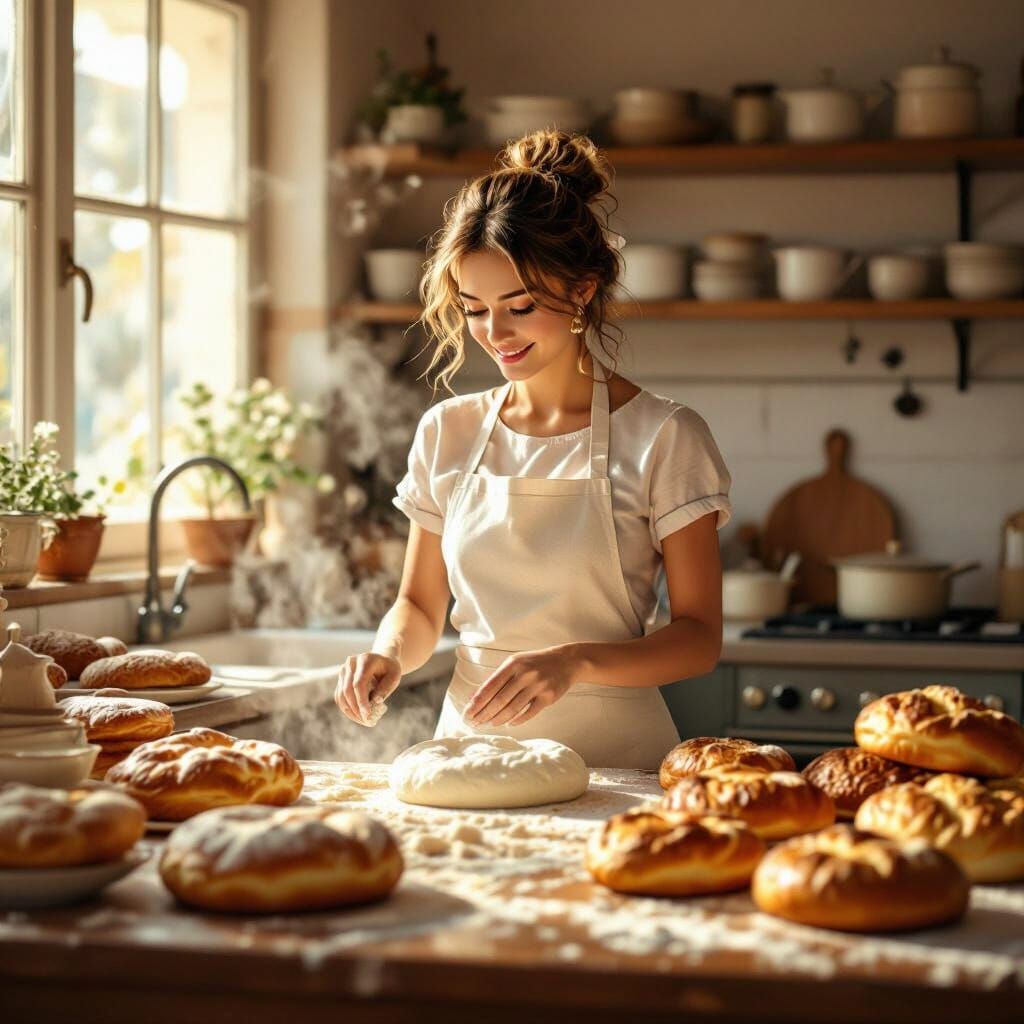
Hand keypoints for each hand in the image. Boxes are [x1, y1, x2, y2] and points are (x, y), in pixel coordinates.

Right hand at [335, 652, 400, 726]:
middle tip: (366, 721)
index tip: (368, 714)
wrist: (382, 660)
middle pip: (347, 690)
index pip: (359, 683)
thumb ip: (385, 688)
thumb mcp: (394, 676)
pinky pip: (339, 697)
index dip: (362, 700)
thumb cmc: (389, 669)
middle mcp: (351, 663)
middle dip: (356, 708)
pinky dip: (347, 708)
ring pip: (341, 695)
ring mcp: (343, 670)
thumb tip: (375, 702)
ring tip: (363, 721)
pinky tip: (357, 716)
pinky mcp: (341, 679)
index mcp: (365, 660)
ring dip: (350, 711)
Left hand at [464, 644, 582, 726]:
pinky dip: (518, 719)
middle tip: (474, 723)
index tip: (467, 713)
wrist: (565, 661)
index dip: (477, 702)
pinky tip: (509, 723)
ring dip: (499, 719)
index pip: (490, 686)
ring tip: (490, 724)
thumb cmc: (534, 663)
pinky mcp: (548, 697)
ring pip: (513, 708)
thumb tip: (474, 697)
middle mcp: (524, 674)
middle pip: (500, 700)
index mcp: (513, 664)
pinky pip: (529, 712)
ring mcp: (537, 685)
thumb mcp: (515, 664)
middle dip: (484, 714)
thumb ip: (497, 679)